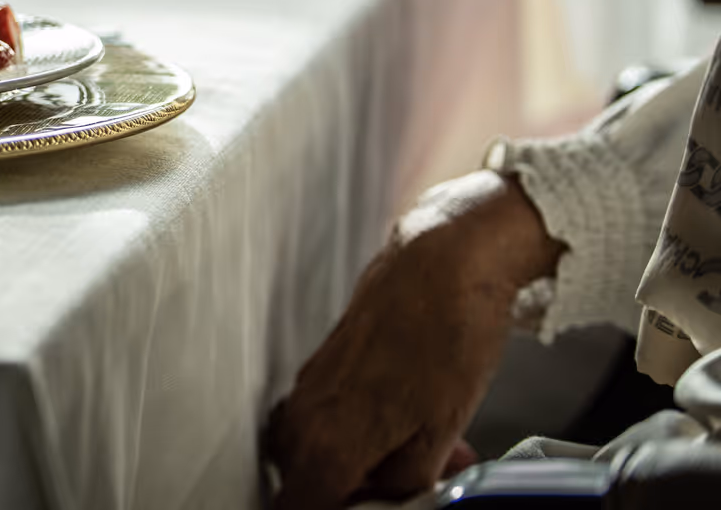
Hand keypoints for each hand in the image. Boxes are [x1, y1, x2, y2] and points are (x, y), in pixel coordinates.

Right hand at [265, 172, 563, 508]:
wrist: (442, 262)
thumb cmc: (448, 334)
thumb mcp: (441, 431)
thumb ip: (406, 482)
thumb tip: (391, 500)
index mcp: (328, 442)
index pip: (299, 509)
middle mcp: (304, 416)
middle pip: (301, 485)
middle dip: (347, 493)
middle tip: (397, 488)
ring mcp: (309, 386)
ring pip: (309, 452)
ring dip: (350, 465)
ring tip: (407, 459)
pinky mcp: (322, 364)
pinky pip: (320, 419)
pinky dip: (352, 433)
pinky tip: (400, 424)